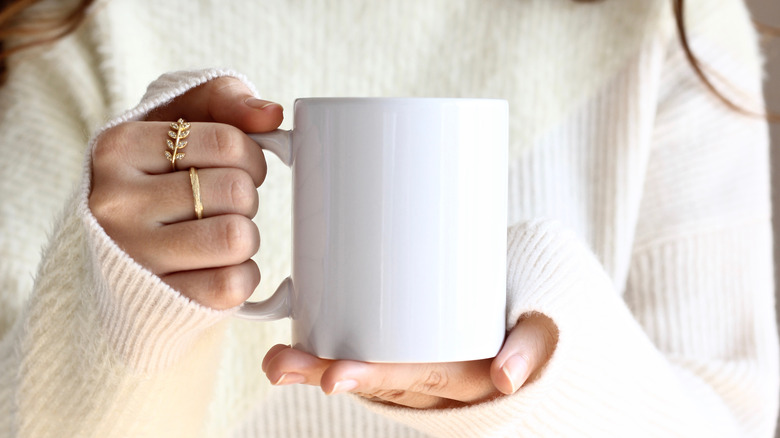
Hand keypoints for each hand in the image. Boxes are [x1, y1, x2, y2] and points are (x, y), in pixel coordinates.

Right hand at [89, 77, 282, 309]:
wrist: (122, 255)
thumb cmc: (163, 176)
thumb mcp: (181, 120)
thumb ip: (225, 98)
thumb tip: (271, 115)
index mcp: (119, 147)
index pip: (228, 142)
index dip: (251, 156)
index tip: (237, 167)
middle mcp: (115, 202)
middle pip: (236, 191)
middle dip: (246, 198)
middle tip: (223, 205)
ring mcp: (132, 256)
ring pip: (237, 237)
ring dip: (245, 236)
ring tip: (219, 233)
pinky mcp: (157, 301)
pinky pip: (232, 284)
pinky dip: (241, 275)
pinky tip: (217, 266)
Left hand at [262, 313, 557, 408]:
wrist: (533, 327)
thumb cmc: (531, 322)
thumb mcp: (542, 331)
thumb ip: (530, 349)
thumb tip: (506, 379)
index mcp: (466, 375)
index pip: (415, 378)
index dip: (373, 378)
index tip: (332, 377)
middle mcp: (436, 381)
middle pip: (376, 380)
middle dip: (326, 374)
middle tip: (280, 364)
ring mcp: (420, 372)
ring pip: (366, 374)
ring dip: (317, 367)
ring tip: (275, 360)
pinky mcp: (409, 357)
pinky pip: (371, 362)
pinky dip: (332, 358)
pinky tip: (295, 348)